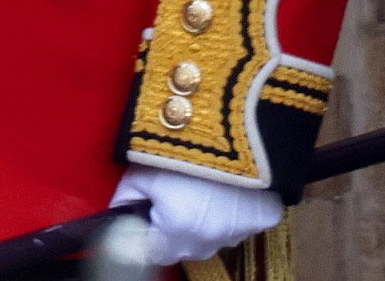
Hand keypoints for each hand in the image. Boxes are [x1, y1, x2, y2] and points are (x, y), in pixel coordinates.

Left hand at [110, 165, 283, 266]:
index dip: (148, 236)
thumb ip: (126, 198)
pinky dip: (233, 214)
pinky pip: (242, 225)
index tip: (146, 218)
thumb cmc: (180, 149)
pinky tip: (227, 191)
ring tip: (201, 192)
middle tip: (173, 200)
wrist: (234, 130)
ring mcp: (243, 232)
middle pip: (187, 249)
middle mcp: (212, 241)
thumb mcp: (141, 171)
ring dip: (206, 225)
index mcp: (179, 233)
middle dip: (176, 232)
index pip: (156, 253)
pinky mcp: (267, 220)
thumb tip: (118, 212)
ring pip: (216, 239)